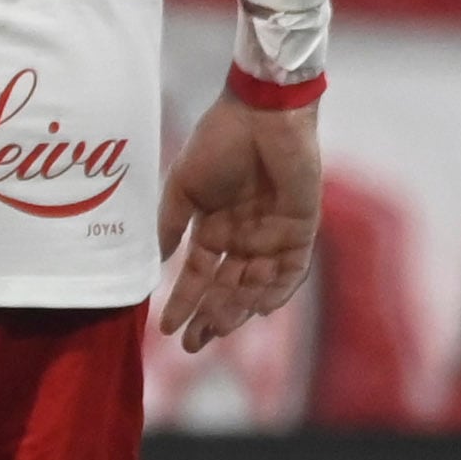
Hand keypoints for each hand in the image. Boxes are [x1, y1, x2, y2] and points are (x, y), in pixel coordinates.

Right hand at [154, 90, 321, 353]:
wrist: (261, 113)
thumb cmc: (218, 141)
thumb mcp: (183, 186)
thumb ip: (172, 224)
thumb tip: (159, 261)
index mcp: (214, 227)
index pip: (198, 275)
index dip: (183, 302)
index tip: (165, 329)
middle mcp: (243, 237)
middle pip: (226, 288)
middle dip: (210, 318)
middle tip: (193, 346)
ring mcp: (273, 234)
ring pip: (255, 285)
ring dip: (237, 309)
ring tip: (218, 330)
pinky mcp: (301, 228)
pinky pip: (291, 269)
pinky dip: (278, 290)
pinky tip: (259, 310)